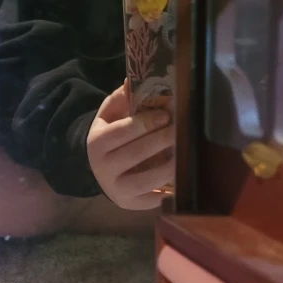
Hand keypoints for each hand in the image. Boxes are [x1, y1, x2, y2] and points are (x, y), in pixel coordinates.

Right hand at [86, 84, 173, 209]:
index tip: (166, 114)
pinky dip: (169, 188)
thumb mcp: (109, 116)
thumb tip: (134, 77)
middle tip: (180, 129)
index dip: (145, 123)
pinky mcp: (130, 204)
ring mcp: (116, 189)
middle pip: (135, 154)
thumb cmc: (110, 137)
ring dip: (169, 166)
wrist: (100, 169)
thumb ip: (121, 98)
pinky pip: (153, 199)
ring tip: (186, 153)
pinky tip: (182, 175)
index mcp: (97, 143)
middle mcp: (103, 168)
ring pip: (146, 179)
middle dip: (161, 140)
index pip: (122, 132)